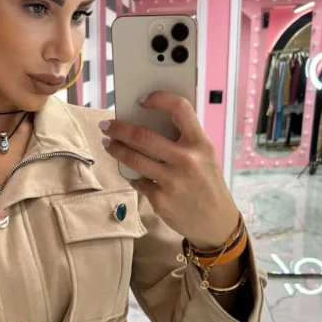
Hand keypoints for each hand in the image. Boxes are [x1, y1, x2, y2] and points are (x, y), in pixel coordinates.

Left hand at [100, 92, 239, 249]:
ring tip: (108, 144)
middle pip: (143, 136)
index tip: (143, 100)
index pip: (180, 108)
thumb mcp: (205, 157)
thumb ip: (184, 140)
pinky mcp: (160, 201)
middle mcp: (187, 160)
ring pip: (133, 159)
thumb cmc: (208, 184)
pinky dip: (132, 175)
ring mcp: (172, 182)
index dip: (159, 98)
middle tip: (106, 125)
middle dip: (119, 128)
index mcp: (200, 144)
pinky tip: (130, 172)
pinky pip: (138, 182)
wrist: (216, 222)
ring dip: (115, 149)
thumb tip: (146, 122)